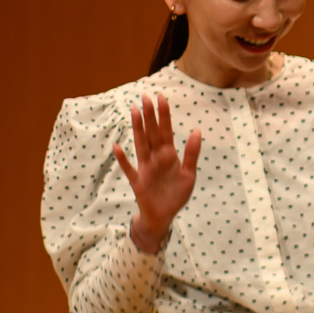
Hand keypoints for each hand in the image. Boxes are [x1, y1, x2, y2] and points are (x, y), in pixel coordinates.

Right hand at [112, 92, 200, 251]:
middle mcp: (155, 158)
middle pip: (151, 133)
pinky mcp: (138, 182)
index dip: (163, 115)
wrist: (164, 215)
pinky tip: (117, 146)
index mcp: (168, 155)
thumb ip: (191, 153)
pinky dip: (123, 159)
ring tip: (135, 112)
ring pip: (140, 145)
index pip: (165, 131)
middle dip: (150, 116)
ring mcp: (145, 169)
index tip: (161, 97)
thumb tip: (196, 130)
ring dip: (138, 129)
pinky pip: (129, 169)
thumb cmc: (176, 193)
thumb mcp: (189, 173)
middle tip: (145, 96)